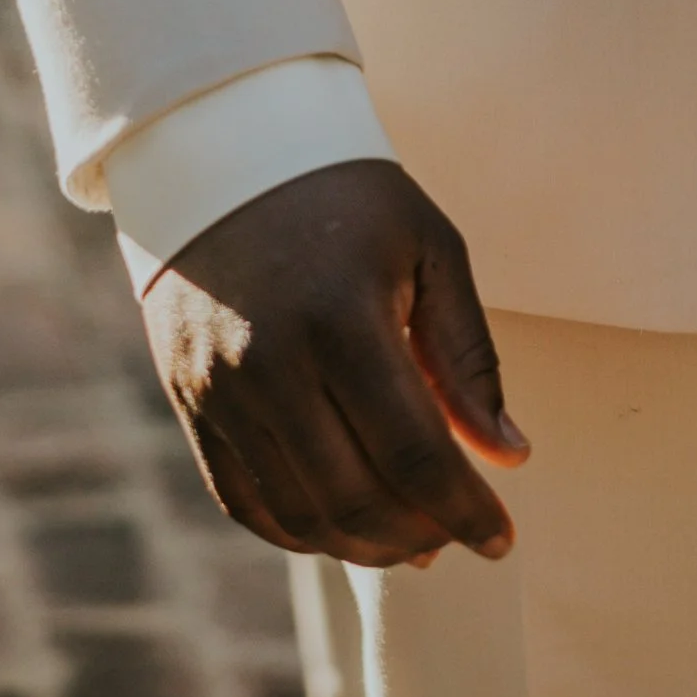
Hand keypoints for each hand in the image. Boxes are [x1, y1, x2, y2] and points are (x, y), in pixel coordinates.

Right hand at [143, 160, 528, 563]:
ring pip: (299, 515)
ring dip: (363, 547)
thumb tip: (509, 457)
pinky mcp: (187, 403)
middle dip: (420, 535)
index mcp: (343, 319)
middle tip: (459, 537)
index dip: (465, 509)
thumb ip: (468, 356)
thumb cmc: (347, 194)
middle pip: (355, 499)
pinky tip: (343, 529)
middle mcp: (271, 366)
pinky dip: (298, 533)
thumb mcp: (428, 247)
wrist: (224, 150)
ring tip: (412, 541)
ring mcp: (220, 391)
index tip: (504, 541)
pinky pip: (243, 502)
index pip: (413, 452)